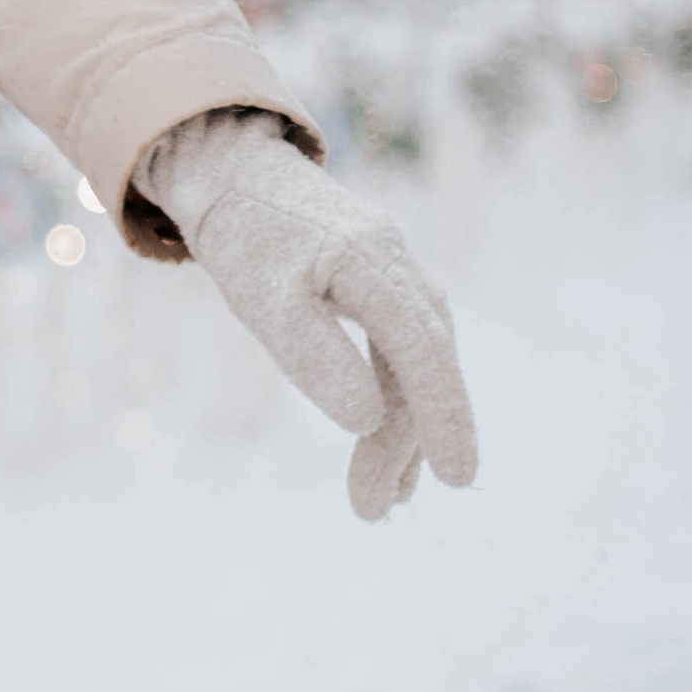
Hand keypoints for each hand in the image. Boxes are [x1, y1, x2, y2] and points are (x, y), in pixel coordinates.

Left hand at [136, 110, 477, 521]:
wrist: (236, 178)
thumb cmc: (246, 242)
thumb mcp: (266, 302)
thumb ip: (316, 357)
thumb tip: (368, 419)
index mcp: (376, 267)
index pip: (423, 354)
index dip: (444, 418)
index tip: (456, 479)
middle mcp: (402, 272)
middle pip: (422, 369)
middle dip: (406, 444)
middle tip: (372, 512)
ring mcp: (400, 279)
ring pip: (417, 366)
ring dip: (405, 433)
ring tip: (386, 500)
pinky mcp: (386, 291)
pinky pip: (404, 353)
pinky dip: (399, 401)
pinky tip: (388, 444)